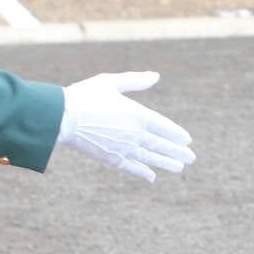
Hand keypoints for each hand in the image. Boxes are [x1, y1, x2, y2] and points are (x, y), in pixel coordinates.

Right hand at [56, 72, 195, 181]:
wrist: (61, 117)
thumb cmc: (86, 95)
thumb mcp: (112, 82)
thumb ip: (135, 81)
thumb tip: (156, 76)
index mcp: (137, 114)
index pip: (163, 127)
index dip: (176, 134)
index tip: (188, 140)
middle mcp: (133, 134)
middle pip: (160, 145)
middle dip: (177, 152)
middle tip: (192, 159)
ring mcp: (122, 148)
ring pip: (149, 158)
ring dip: (165, 163)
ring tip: (180, 168)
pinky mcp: (109, 157)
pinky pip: (130, 167)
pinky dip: (141, 172)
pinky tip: (151, 177)